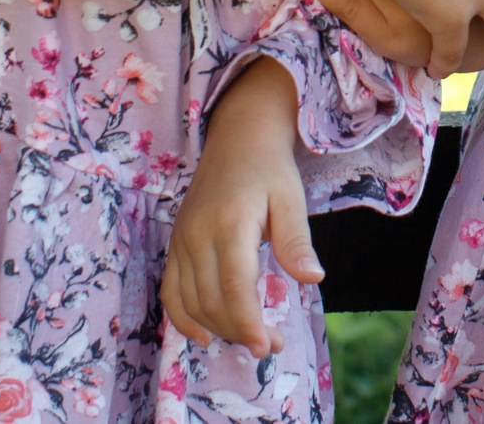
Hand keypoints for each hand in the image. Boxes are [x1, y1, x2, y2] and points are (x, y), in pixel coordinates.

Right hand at [161, 59, 321, 358]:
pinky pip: (170, 290)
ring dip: (218, 328)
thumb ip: (297, 240)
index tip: (265, 346)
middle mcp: (198, 234)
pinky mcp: (175, 243)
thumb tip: (313, 279)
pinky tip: (204, 335)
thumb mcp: (291, 197)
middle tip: (272, 345)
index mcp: (230, 223)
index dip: (248, 322)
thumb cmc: (270, 167)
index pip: (235, 287)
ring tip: (250, 340)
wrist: (238, 136)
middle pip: (211, 301)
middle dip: (240, 331)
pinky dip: (182, 318)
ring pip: (190, 302)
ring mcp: (182, 240)